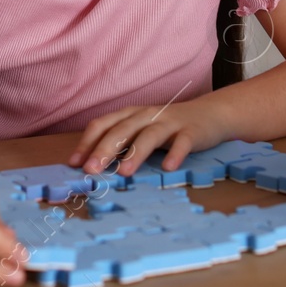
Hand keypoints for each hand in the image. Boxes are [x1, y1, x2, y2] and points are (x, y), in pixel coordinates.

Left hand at [70, 98, 230, 176]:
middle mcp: (147, 115)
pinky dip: (175, 154)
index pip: (103, 124)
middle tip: (91, 170)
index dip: (87, 143)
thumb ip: (121, 143)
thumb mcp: (141, 130)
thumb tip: (92, 166)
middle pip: (122, 129)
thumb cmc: (168, 126)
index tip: (75, 163)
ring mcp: (170, 121)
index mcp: (131, 114)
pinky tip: (168, 168)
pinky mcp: (191, 131)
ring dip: (135, 153)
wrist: (210, 114)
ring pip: (149, 135)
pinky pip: (182, 142)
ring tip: (124, 172)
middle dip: (104, 150)